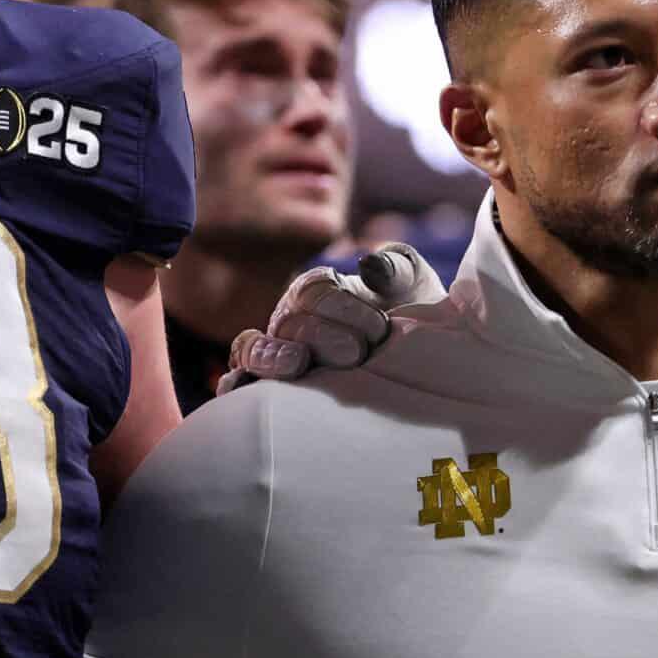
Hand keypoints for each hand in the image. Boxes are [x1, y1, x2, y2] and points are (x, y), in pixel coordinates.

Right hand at [222, 242, 447, 391]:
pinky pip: (240, 381)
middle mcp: (291, 319)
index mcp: (318, 290)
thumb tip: (369, 266)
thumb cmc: (412, 315)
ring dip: (272, 358)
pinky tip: (238, 391)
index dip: (344, 309)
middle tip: (357, 354)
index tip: (380, 329)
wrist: (421, 363)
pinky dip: (236, 383)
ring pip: (254, 349)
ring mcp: (275, 353)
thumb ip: (395, 268)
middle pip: (289, 324)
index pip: (316, 292)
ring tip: (299, 365)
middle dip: (322, 337)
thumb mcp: (411, 284)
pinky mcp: (269, 389)